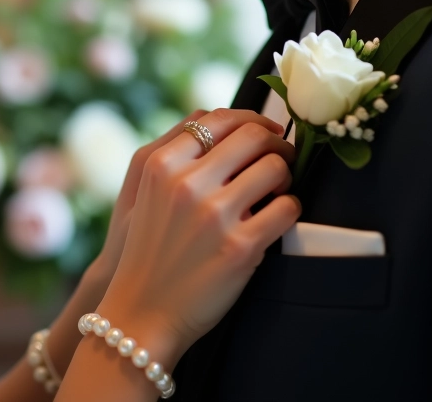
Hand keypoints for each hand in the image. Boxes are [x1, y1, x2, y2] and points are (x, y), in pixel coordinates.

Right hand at [94, 109, 299, 367]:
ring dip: (284, 175)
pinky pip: (287, 208)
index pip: (219, 118)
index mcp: (161, 164)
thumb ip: (178, 155)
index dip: (251, 120)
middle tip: (282, 157)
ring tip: (278, 190)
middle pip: (252, 135)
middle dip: (276, 143)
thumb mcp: (146, 192)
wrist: (141, 312)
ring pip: (275, 167)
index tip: (266, 132)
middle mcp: (186, 183)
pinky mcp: (240, 247)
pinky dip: (290, 208)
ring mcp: (214, 215)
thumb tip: (228, 122)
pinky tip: (278, 218)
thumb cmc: (151, 248)